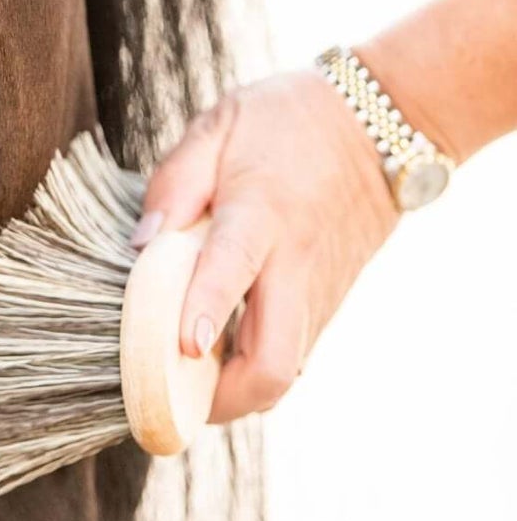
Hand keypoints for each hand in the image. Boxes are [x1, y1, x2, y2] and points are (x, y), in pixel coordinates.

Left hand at [132, 71, 397, 422]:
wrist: (379, 126)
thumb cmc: (286, 122)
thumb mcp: (220, 124)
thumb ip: (174, 183)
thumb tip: (142, 245)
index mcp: (261, 212)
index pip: (234, 266)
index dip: (207, 309)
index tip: (183, 346)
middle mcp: (296, 265)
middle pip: (271, 362)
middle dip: (219, 398)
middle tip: (168, 396)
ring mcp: (319, 293)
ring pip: (283, 374)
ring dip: (233, 391)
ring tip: (184, 380)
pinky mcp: (329, 305)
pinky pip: (291, 356)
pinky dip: (253, 370)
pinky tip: (219, 355)